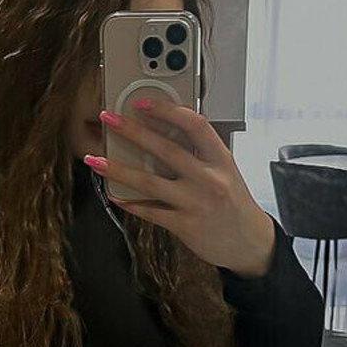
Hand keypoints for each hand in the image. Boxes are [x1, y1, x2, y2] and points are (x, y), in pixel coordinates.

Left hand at [88, 98, 276, 276]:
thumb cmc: (234, 203)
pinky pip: (150, 211)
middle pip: (165, 149)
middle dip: (132, 131)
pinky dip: (130, 202)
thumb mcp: (226, 171)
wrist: (250, 243)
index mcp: (221, 159)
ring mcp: (196, 203)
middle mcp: (209, 179)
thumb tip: (164, 132)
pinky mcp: (185, 226)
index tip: (142, 103)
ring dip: (118, 169)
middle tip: (109, 119)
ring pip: (149, 182)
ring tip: (95, 160)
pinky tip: (115, 195)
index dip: (167, 110)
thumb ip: (200, 153)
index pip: (195, 125)